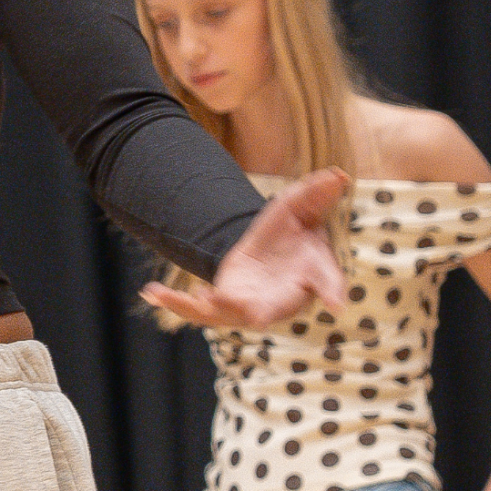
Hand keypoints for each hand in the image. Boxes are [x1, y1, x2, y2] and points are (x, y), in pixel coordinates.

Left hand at [141, 167, 348, 326]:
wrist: (269, 254)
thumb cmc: (294, 237)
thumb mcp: (304, 211)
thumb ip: (317, 195)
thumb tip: (338, 173)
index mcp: (308, 277)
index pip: (323, 283)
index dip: (331, 290)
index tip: (336, 302)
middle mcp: (277, 300)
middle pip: (269, 311)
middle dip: (258, 312)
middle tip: (254, 317)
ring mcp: (246, 306)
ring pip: (222, 316)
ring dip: (202, 310)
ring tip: (188, 299)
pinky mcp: (221, 303)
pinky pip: (195, 310)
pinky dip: (175, 303)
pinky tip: (151, 292)